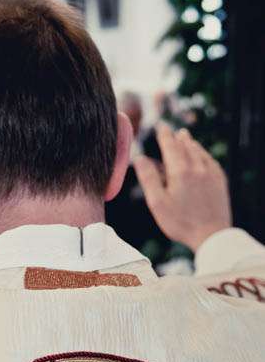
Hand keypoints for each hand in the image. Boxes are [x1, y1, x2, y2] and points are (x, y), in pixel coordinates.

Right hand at [134, 125, 230, 251]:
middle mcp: (197, 168)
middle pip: (186, 147)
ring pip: (200, 152)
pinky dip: (203, 154)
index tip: (160, 126)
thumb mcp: (157, 202)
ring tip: (185, 137)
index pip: (171, 147)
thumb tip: (140, 158)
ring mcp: (211, 174)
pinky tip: (201, 155)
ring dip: (191, 143)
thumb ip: (148, 178)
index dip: (164, 135)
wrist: (211, 234)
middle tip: (172, 130)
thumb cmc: (180, 222)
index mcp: (180, 172)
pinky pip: (211, 161)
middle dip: (177, 137)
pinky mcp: (220, 182)